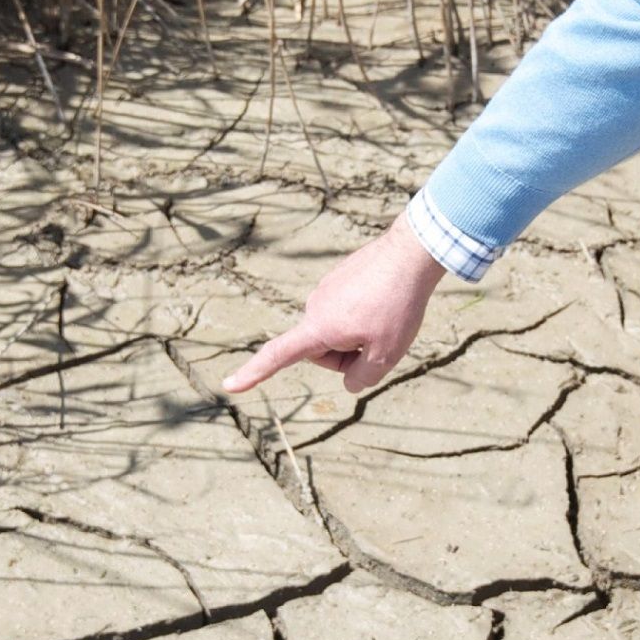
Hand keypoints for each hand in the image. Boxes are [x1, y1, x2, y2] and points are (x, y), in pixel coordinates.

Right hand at [223, 215, 447, 394]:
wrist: (410, 254)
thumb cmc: (398, 305)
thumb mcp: (387, 354)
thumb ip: (363, 377)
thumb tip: (351, 381)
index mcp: (319, 327)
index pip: (279, 356)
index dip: (254, 373)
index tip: (230, 385)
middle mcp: (314, 307)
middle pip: (322, 349)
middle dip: (346, 355)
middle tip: (378, 345)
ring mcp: (325, 290)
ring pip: (336, 330)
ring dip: (357, 334)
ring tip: (386, 317)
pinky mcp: (338, 278)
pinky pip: (345, 310)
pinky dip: (363, 315)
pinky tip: (385, 303)